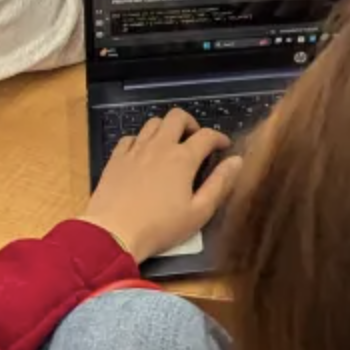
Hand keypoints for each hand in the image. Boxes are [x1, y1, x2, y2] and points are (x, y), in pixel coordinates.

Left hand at [78, 109, 242, 262]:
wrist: (112, 233)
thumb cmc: (160, 227)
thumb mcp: (198, 212)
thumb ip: (219, 184)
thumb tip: (236, 161)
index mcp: (183, 158)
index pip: (206, 136)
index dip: (219, 138)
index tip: (224, 146)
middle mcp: (160, 146)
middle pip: (177, 117)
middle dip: (191, 123)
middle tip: (195, 140)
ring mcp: (135, 149)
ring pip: (153, 123)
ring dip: (166, 128)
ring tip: (170, 145)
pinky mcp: (116, 158)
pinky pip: (130, 137)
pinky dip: (141, 140)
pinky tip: (143, 154)